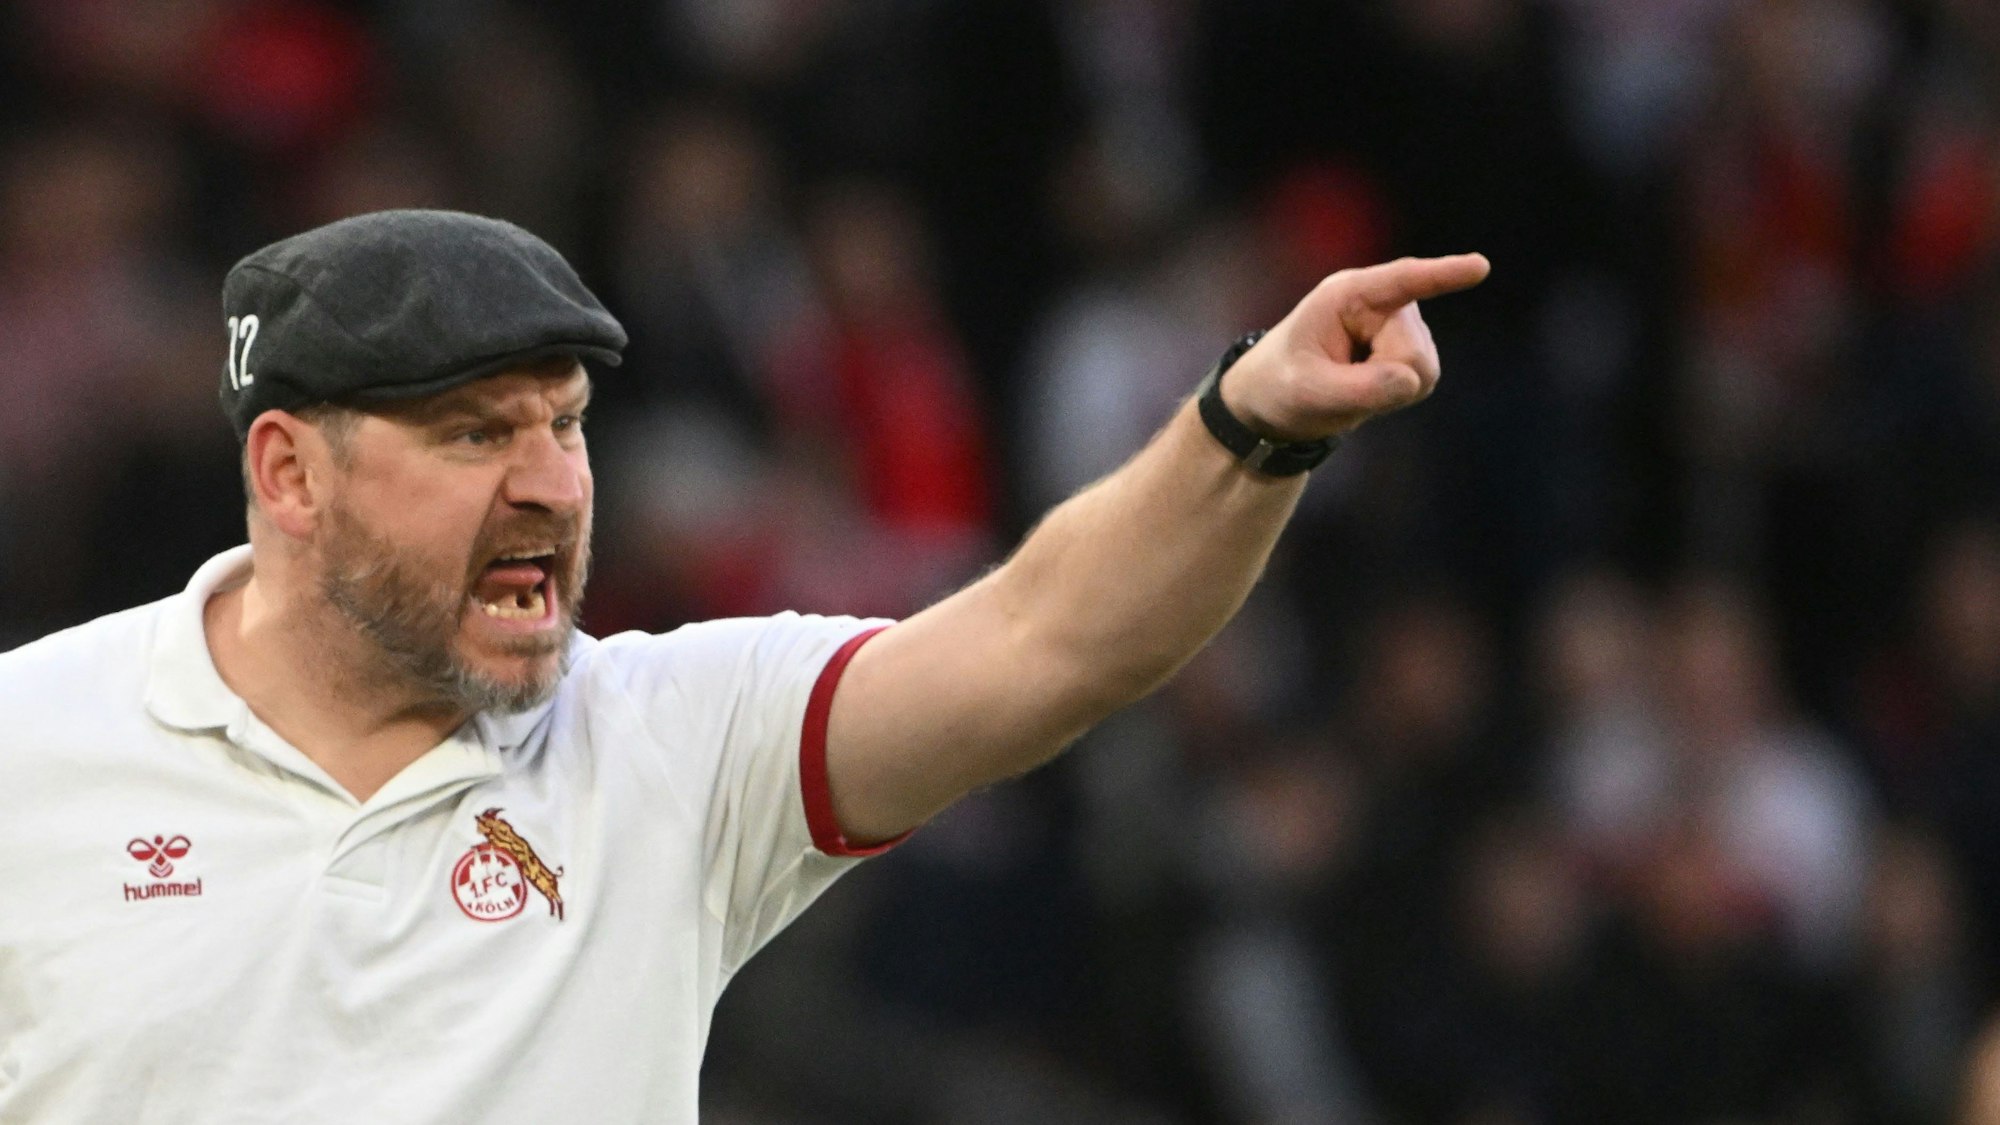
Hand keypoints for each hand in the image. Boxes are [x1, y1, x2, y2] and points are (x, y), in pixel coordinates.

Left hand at [1220, 254, 1490, 440]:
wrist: (1277, 399)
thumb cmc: (1282, 385)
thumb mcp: (1308, 392)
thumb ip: (1359, 389)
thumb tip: (1412, 381)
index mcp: (1347, 296)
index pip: (1402, 281)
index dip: (1442, 274)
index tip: (1480, 266)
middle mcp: (1383, 303)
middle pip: (1412, 354)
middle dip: (1382, 381)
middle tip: (1337, 383)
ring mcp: (1402, 325)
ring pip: (1422, 371)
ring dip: (1386, 389)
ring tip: (1348, 381)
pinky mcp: (1412, 349)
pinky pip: (1422, 382)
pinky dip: (1394, 394)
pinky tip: (1365, 385)